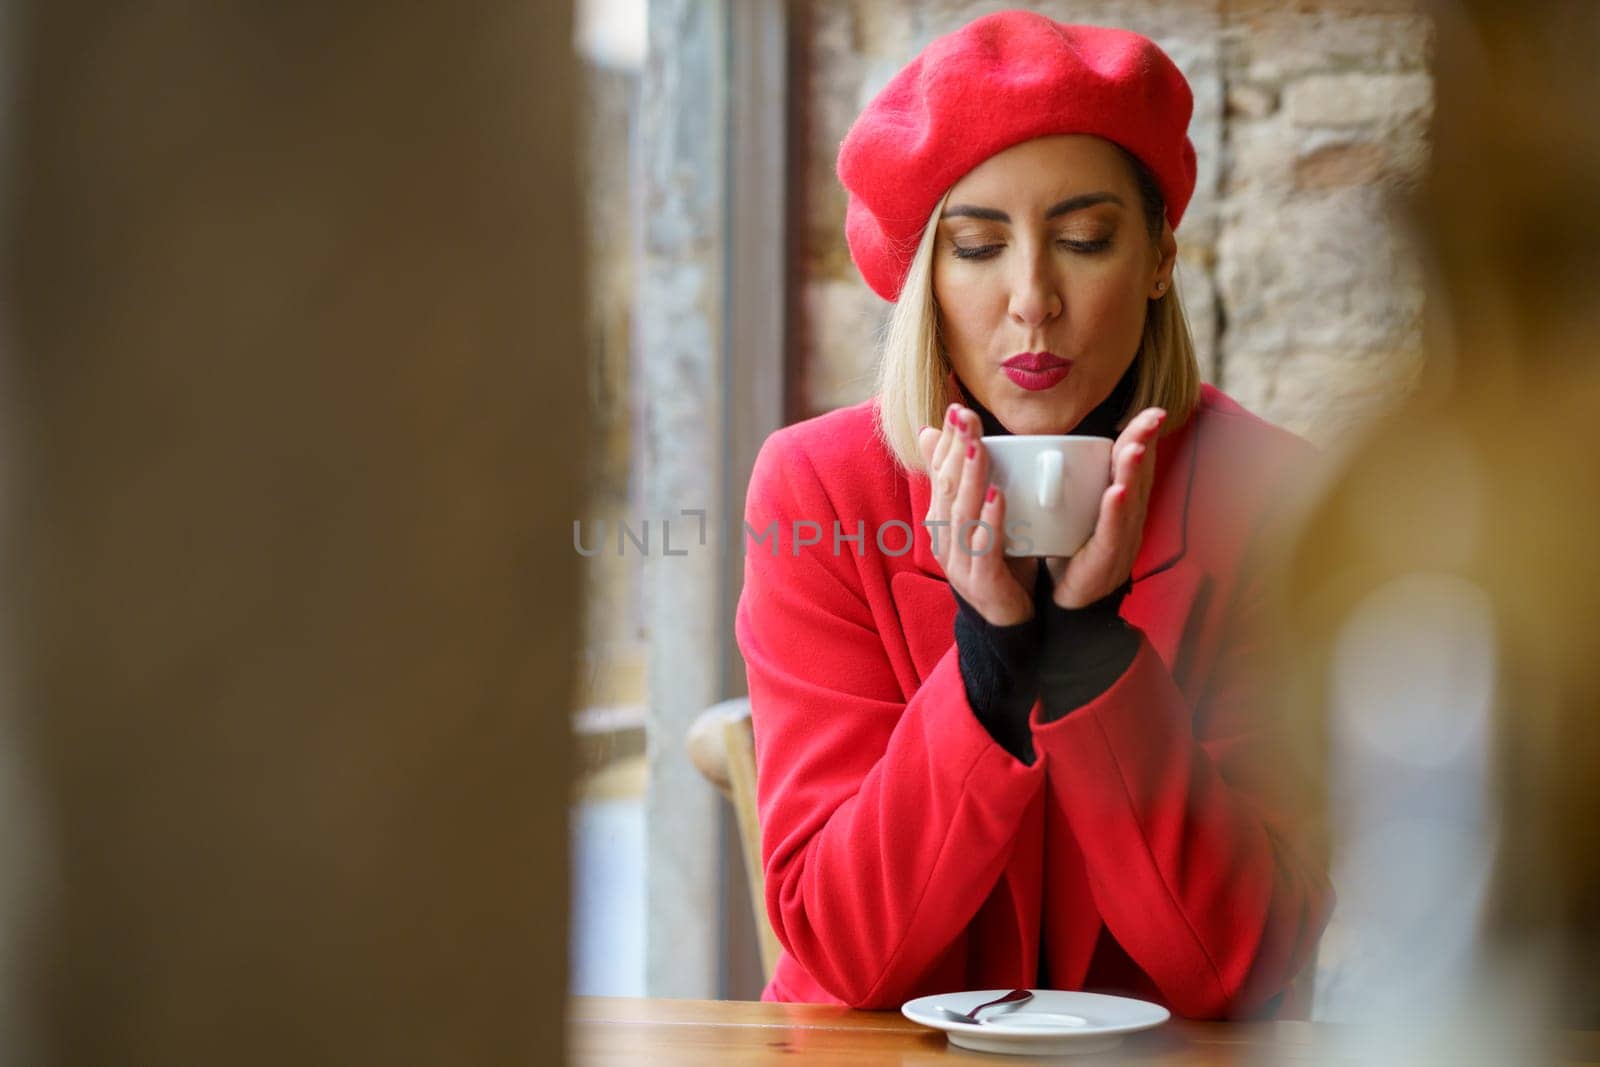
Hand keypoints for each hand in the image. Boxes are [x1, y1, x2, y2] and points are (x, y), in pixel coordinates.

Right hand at [917, 404, 1038, 625]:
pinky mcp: (980, 581)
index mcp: (942, 519)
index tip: (956, 407)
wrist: (1007, 619)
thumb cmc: (997, 562)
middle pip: (947, 487)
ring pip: (962, 513)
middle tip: (964, 414)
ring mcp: (959, 560)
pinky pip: (984, 548)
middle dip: (956, 449)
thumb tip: (930, 431)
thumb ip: (963, 476)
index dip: (947, 440)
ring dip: (970, 477)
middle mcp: (944, 537)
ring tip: (978, 446)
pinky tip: (998, 497)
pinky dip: (991, 520)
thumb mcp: (979, 514)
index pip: (940, 472)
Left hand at [1047, 407, 1166, 608]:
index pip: (1133, 465)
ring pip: (1130, 501)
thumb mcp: (1072, 510)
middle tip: (1152, 417)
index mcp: (1120, 505)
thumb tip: (1051, 443)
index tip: (1153, 411)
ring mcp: (1121, 541)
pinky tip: (1118, 493)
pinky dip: (1115, 511)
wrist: (1064, 603)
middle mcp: (1128, 520)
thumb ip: (1071, 481)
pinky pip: (1112, 533)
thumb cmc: (1068, 552)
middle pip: (1139, 477)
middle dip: (1144, 444)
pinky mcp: (1105, 561)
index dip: (1142, 437)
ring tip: (1134, 446)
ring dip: (1133, 472)